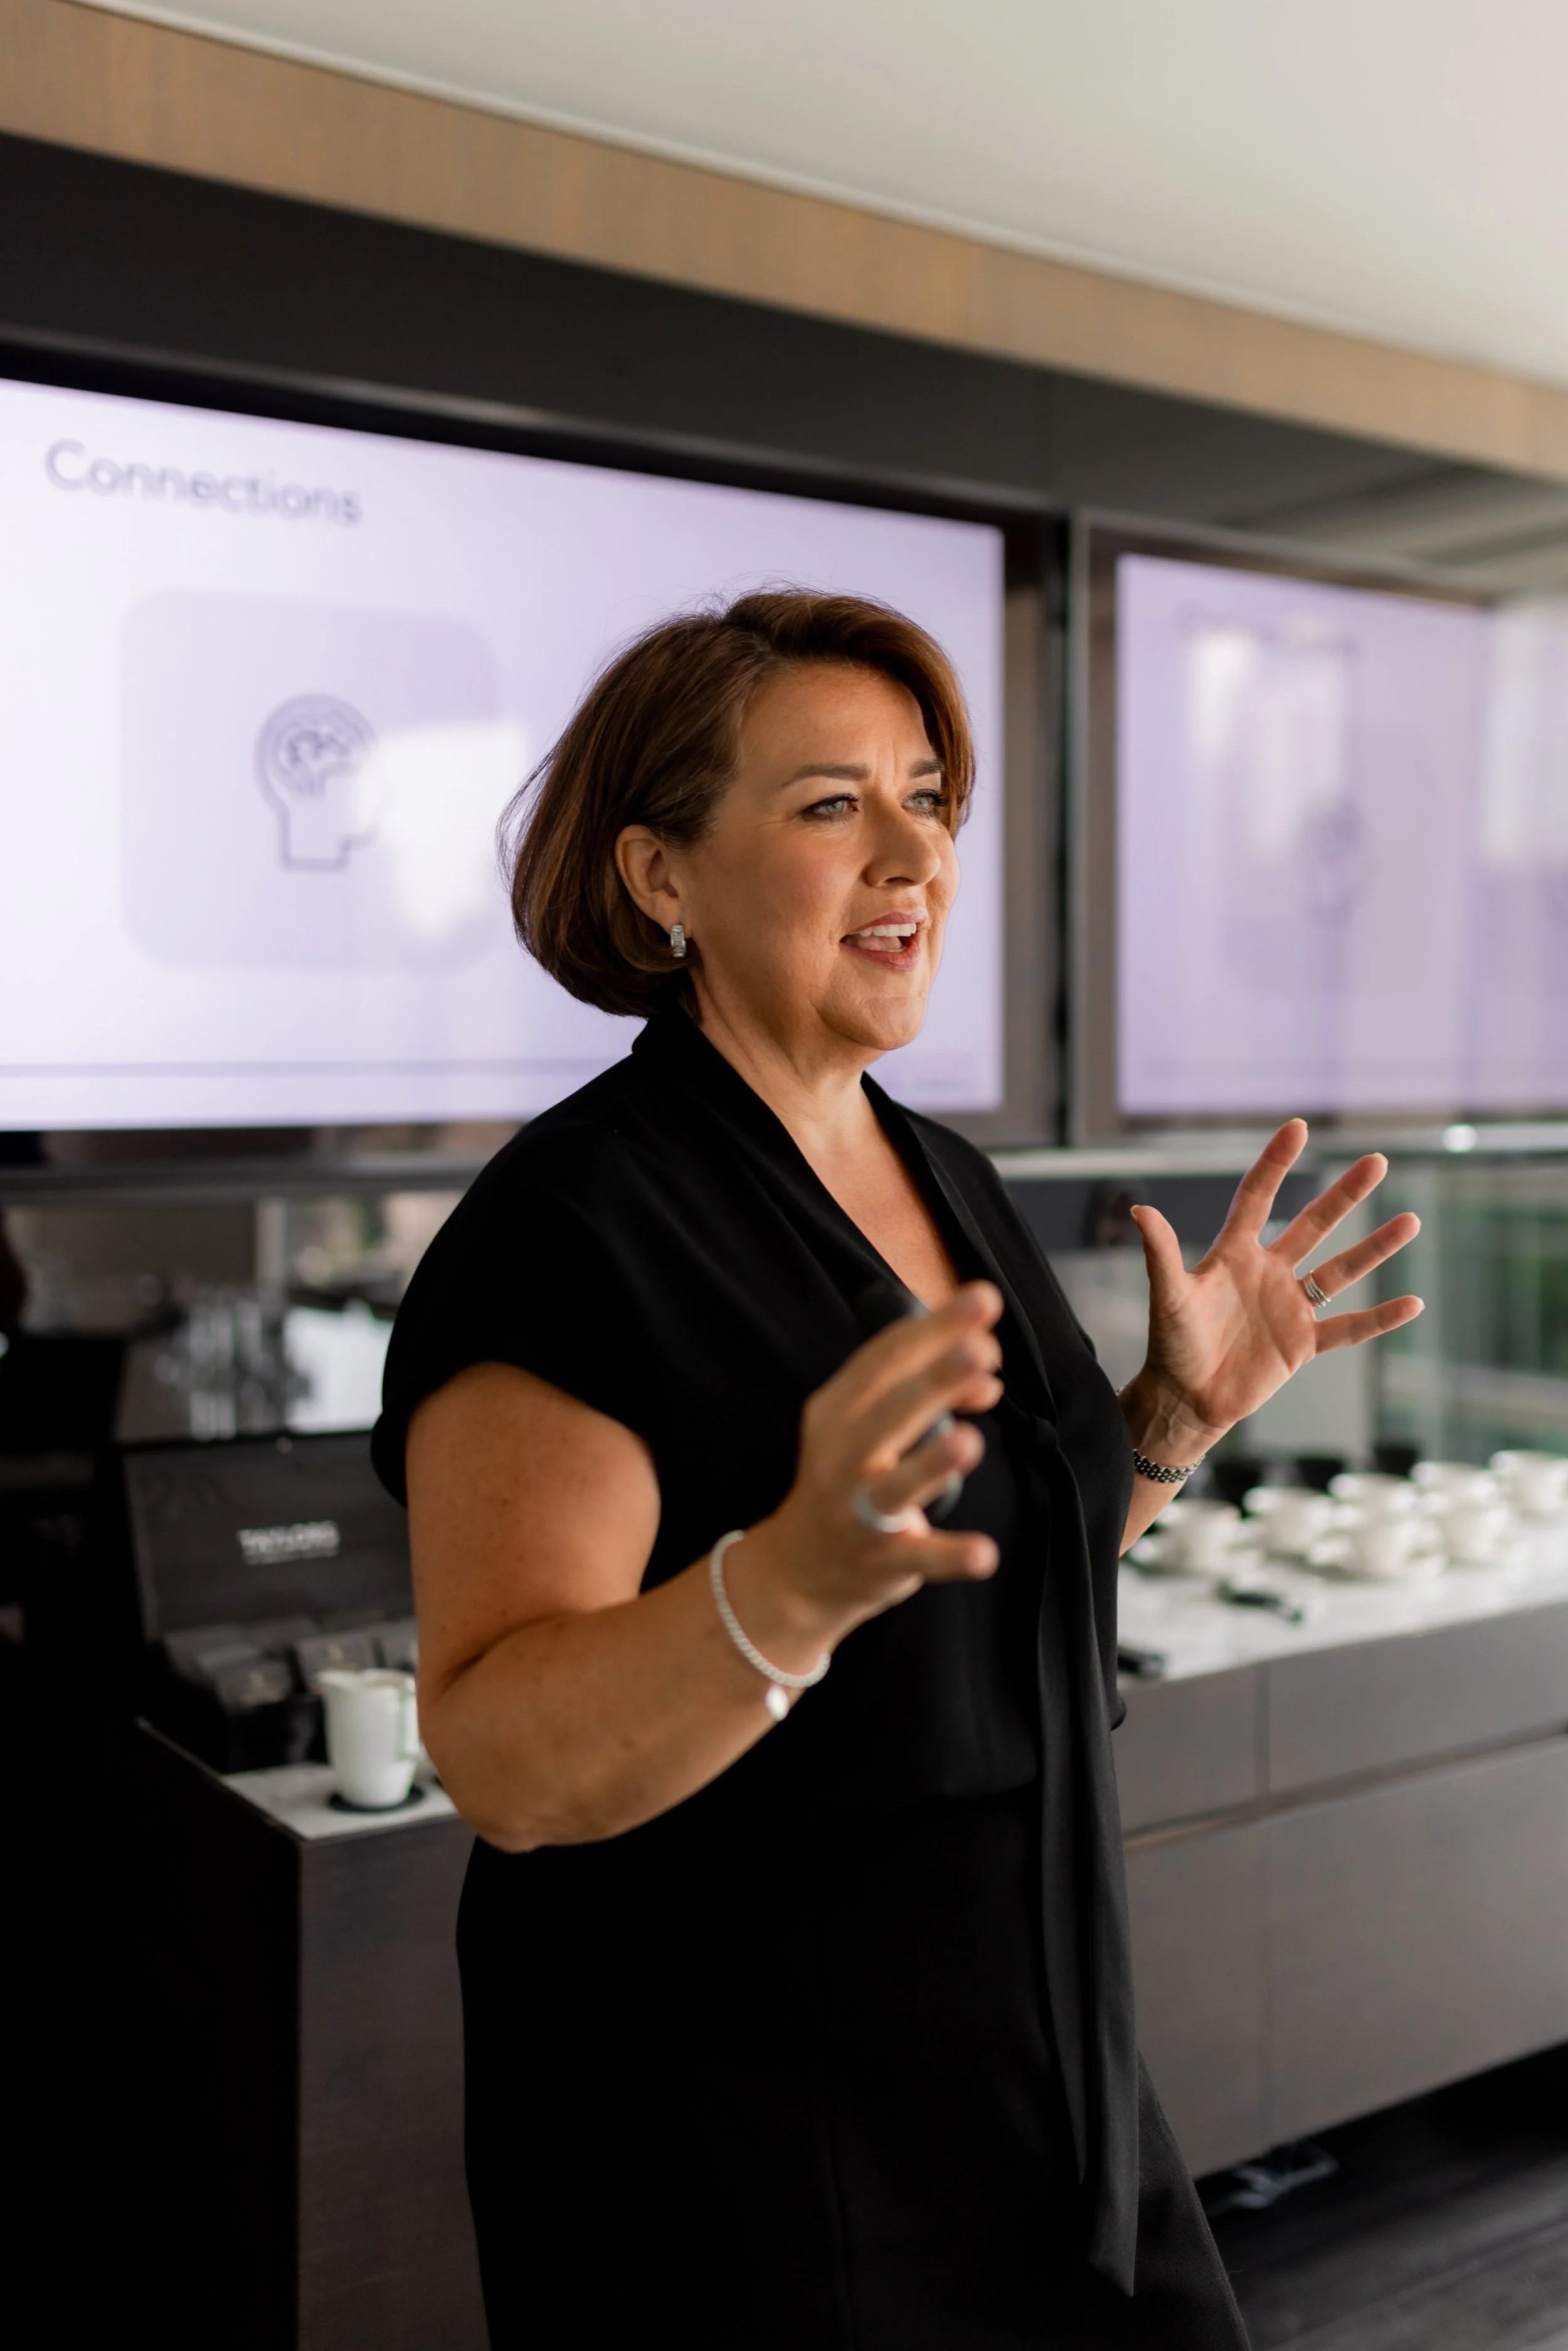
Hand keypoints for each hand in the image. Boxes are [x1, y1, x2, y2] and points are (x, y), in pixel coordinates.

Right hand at [725, 1281, 1004, 1668]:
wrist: (799, 1567)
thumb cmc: (849, 1476)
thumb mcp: (873, 1428)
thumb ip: (933, 1394)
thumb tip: (989, 1377)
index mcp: (837, 1410)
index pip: (885, 1358)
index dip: (935, 1328)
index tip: (983, 1301)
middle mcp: (841, 1456)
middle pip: (889, 1412)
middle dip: (935, 1379)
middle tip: (978, 1350)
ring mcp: (857, 1511)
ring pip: (895, 1485)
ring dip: (931, 1463)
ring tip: (968, 1441)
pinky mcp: (879, 1561)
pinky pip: (918, 1558)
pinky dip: (950, 1556)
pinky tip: (984, 1554)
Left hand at [1121, 1120, 1422, 1463]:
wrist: (1185, 1398)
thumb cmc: (1172, 1344)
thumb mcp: (1169, 1296)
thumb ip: (1161, 1254)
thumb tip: (1139, 1208)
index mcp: (1234, 1255)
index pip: (1257, 1198)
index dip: (1275, 1164)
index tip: (1298, 1127)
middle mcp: (1268, 1273)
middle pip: (1313, 1224)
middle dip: (1345, 1194)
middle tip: (1377, 1161)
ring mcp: (1289, 1308)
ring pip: (1340, 1271)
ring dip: (1375, 1248)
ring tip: (1410, 1220)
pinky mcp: (1303, 1344)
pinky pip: (1349, 1328)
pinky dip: (1380, 1318)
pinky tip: (1414, 1303)